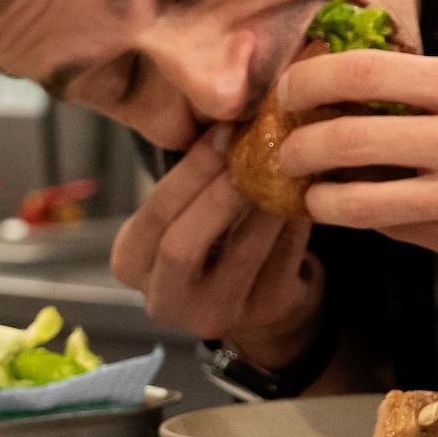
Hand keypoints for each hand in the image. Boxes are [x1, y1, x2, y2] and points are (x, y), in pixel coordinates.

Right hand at [109, 129, 321, 362]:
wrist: (254, 294)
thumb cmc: (211, 238)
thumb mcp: (184, 212)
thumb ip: (193, 178)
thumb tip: (229, 121)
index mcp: (132, 263)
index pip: (155, 214)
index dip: (190, 172)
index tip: (222, 133)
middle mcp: (165, 299)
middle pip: (183, 245)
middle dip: (218, 195)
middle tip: (250, 153)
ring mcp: (214, 315)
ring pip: (241, 253)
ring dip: (264, 203)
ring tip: (284, 165)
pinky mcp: (264, 314)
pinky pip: (283, 260)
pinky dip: (295, 222)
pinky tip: (305, 193)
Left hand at [269, 50, 437, 276]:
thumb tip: (362, 85)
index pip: (363, 72)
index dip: (310, 80)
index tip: (290, 89)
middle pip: (344, 139)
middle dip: (297, 147)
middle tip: (284, 151)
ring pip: (356, 202)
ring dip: (319, 200)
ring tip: (312, 196)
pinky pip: (398, 231)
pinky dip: (374, 222)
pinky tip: (372, 213)